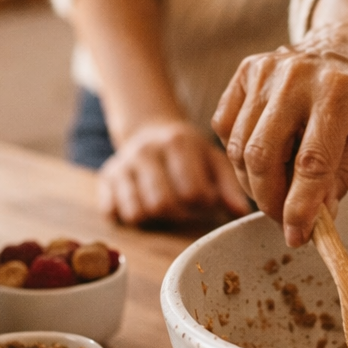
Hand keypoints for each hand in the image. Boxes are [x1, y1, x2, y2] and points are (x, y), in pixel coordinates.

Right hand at [98, 120, 250, 224]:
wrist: (150, 130)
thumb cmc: (189, 152)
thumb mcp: (214, 160)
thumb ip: (230, 186)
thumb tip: (241, 213)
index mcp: (177, 141)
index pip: (193, 193)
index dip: (204, 204)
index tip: (207, 199)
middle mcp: (145, 150)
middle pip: (162, 205)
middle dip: (179, 214)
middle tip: (187, 208)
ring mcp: (122, 164)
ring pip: (137, 212)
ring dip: (155, 218)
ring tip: (167, 204)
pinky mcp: (105, 178)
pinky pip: (114, 212)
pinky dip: (130, 215)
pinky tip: (143, 203)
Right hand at [212, 0, 347, 246]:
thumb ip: (340, 177)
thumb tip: (315, 220)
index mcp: (338, 91)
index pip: (311, 162)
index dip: (301, 207)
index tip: (298, 236)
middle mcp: (295, 76)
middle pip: (262, 157)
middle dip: (270, 201)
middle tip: (285, 219)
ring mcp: (264, 70)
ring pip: (238, 148)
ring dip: (253, 184)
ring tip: (277, 193)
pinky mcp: (244, 72)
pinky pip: (224, 128)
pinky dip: (238, 155)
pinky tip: (264, 158)